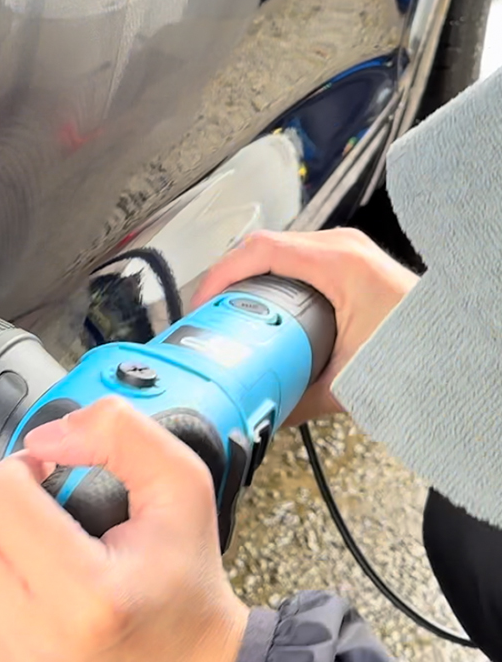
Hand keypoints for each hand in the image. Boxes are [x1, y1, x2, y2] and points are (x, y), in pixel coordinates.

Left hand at [0, 397, 248, 661]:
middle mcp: (39, 651)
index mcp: (89, 597)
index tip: (45, 481)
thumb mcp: (183, 488)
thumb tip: (42, 440)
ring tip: (13, 556)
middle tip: (28, 515)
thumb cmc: (185, 590)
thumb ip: (121, 434)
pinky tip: (7, 598)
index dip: (19, 470)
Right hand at [191, 228, 418, 423]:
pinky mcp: (346, 261)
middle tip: (205, 314)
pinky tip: (259, 305)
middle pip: (261, 248)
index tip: (201, 304)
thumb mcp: (349, 381)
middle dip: (225, 280)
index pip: (259, 250)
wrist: (459, 344)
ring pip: (275, 250)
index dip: (220, 275)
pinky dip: (269, 280)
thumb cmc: (419, 349)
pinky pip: (294, 259)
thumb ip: (299, 399)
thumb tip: (260, 413)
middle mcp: (340, 247)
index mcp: (338, 264)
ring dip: (245, 279)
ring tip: (225, 310)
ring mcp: (344, 250)